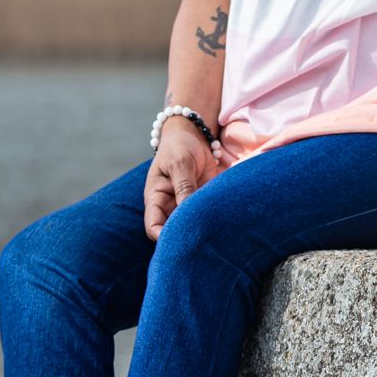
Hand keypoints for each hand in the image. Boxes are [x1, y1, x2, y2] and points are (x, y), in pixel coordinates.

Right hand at [144, 117, 221, 240]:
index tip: (178, 241)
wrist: (193, 134)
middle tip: (202, 241)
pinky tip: (224, 221)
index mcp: (156, 198)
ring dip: (201, 229)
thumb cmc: (179, 146)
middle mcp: (169, 206)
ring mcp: (186, 205)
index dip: (162, 237)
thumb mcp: (180, 163)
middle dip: (185, 237)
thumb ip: (184, 186)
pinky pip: (207, 215)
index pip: (153, 226)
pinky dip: (214, 219)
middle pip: (173, 231)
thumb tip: (189, 213)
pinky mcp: (202, 201)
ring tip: (215, 231)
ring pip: (191, 225)